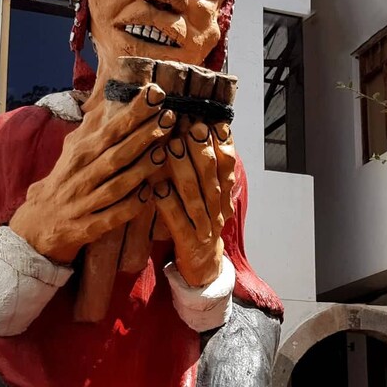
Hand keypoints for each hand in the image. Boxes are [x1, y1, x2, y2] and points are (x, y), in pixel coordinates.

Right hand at [10, 70, 174, 262]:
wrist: (37, 224)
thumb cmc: (64, 181)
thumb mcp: (72, 151)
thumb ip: (91, 128)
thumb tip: (108, 97)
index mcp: (79, 155)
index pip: (108, 130)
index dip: (131, 113)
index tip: (154, 94)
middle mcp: (80, 177)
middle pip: (114, 154)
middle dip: (142, 135)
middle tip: (168, 117)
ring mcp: (83, 203)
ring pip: (115, 185)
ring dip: (140, 170)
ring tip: (163, 152)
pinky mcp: (87, 227)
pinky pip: (111, 217)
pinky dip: (129, 206)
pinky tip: (148, 195)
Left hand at [155, 119, 235, 286]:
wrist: (204, 266)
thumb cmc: (200, 223)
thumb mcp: (207, 195)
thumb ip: (203, 169)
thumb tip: (198, 130)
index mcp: (223, 195)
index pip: (227, 164)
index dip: (221, 143)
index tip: (210, 120)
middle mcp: (217, 208)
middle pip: (213, 176)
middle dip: (202, 149)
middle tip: (191, 125)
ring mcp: (204, 226)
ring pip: (196, 195)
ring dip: (184, 169)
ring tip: (172, 146)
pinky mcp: (188, 242)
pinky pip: (178, 221)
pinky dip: (169, 203)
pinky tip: (158, 187)